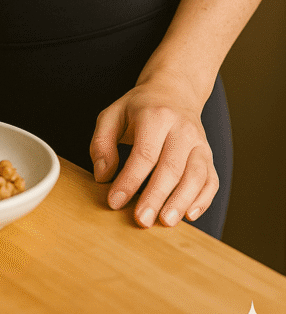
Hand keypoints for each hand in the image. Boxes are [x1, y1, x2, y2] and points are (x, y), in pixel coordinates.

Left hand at [89, 76, 218, 228]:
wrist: (174, 90)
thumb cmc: (139, 108)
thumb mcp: (112, 115)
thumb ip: (101, 143)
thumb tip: (103, 176)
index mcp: (155, 116)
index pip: (144, 153)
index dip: (129, 180)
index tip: (115, 201)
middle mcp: (182, 128)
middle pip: (171, 167)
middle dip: (156, 196)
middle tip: (141, 220)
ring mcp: (199, 142)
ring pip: (195, 175)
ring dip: (181, 201)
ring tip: (165, 222)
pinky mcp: (208, 155)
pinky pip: (211, 180)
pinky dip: (203, 200)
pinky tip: (189, 215)